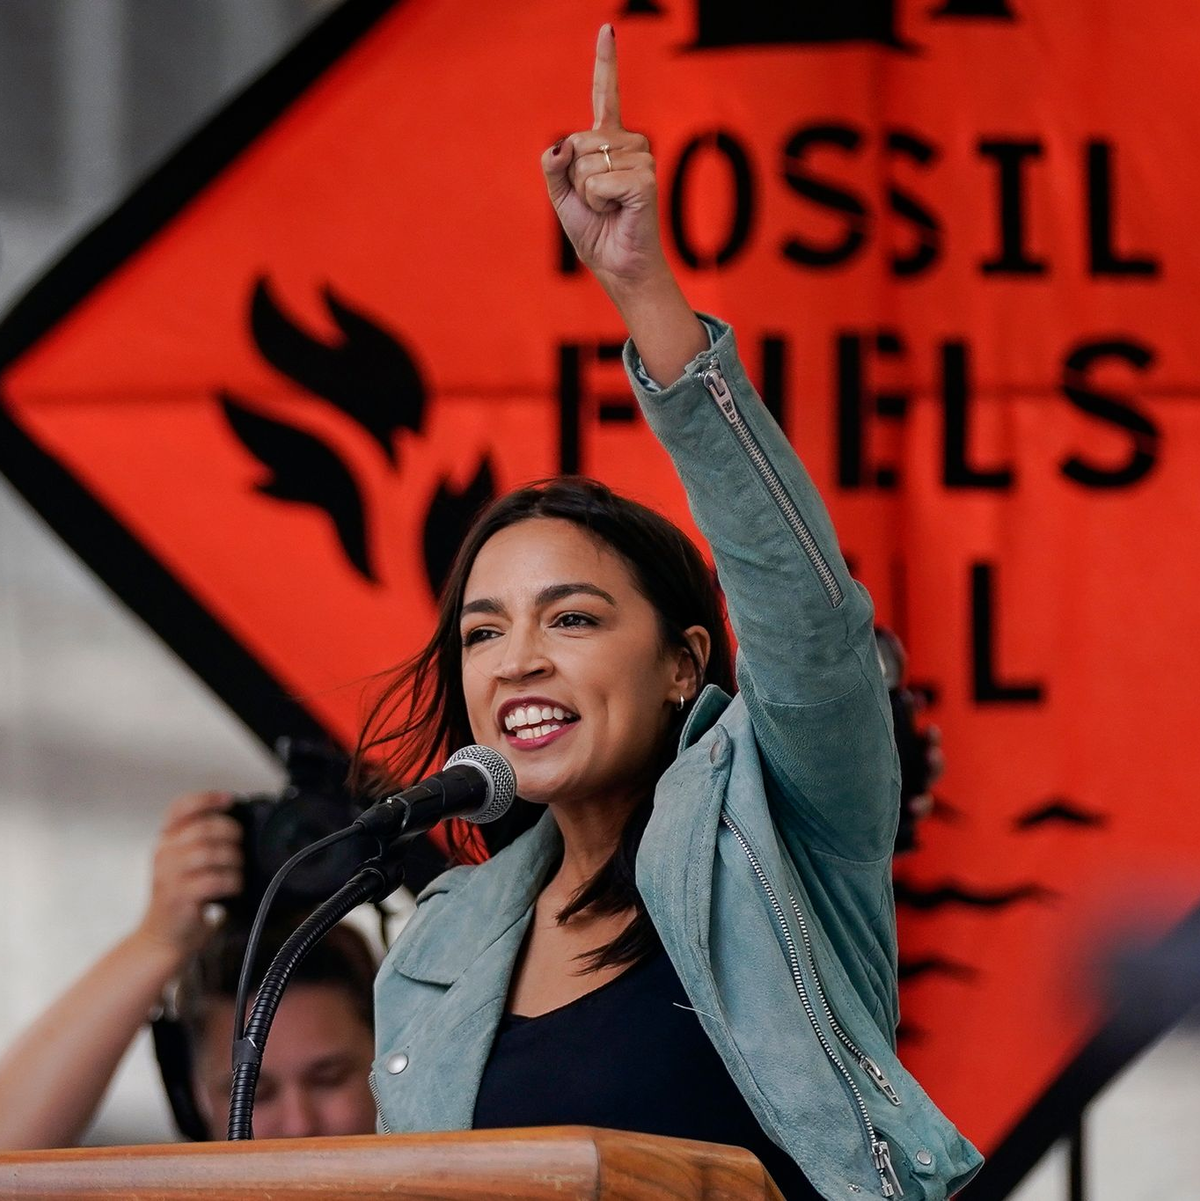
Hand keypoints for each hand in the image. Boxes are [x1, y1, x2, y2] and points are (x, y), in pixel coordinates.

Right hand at [132, 791, 241, 961]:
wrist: (163, 938)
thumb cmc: (182, 898)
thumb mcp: (185, 863)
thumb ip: (202, 841)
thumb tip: (237, 822)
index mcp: (165, 840)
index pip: (181, 808)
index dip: (207, 799)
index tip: (229, 799)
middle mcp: (163, 854)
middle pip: (204, 828)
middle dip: (231, 833)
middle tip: (240, 846)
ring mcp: (168, 875)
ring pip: (210, 852)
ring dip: (233, 860)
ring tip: (237, 870)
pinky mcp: (179, 897)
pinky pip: (214, 880)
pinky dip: (232, 881)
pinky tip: (234, 886)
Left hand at [542, 25, 666, 296]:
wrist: (616, 265)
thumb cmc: (594, 232)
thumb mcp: (561, 196)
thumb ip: (552, 166)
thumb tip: (560, 147)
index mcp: (608, 143)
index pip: (605, 95)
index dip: (605, 62)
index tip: (607, 28)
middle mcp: (629, 144)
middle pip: (578, 141)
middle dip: (575, 177)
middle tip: (597, 202)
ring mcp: (641, 159)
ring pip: (586, 163)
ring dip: (587, 194)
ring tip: (608, 209)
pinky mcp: (644, 179)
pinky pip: (598, 181)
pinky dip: (597, 202)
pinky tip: (616, 212)